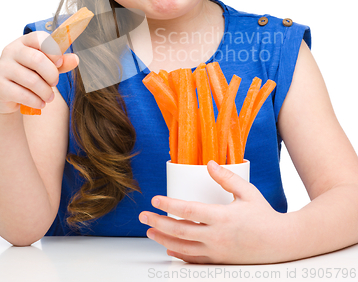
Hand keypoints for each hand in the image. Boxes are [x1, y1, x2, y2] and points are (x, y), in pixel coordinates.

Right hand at [0, 31, 78, 114]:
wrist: (4, 94)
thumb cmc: (29, 75)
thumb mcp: (46, 67)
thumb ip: (61, 62)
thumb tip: (76, 59)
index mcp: (24, 42)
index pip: (39, 37)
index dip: (53, 50)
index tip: (59, 62)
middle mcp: (11, 51)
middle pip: (37, 59)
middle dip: (51, 74)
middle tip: (54, 83)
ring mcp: (2, 67)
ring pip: (32, 80)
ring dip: (45, 92)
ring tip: (49, 97)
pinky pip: (22, 94)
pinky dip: (36, 101)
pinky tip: (40, 103)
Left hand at [139, 160, 287, 263]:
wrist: (281, 243)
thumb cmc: (265, 216)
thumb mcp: (247, 192)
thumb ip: (227, 178)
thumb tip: (209, 164)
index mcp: (222, 217)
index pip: (189, 211)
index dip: (169, 205)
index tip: (155, 199)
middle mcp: (217, 236)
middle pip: (180, 231)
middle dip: (158, 223)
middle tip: (143, 216)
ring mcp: (217, 251)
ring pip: (183, 247)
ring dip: (163, 240)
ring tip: (149, 231)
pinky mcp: (219, 260)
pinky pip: (194, 259)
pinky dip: (178, 254)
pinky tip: (169, 249)